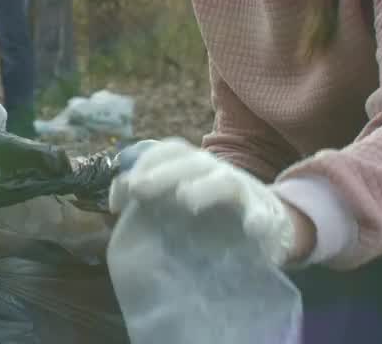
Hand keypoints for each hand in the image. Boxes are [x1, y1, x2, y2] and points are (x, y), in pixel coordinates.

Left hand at [108, 138, 296, 266]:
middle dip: (162, 174)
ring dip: (204, 188)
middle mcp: (215, 171)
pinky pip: (264, 214)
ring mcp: (242, 190)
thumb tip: (115, 198)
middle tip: (139, 189)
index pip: (167, 152)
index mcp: (193, 166)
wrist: (265, 224)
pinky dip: (258, 219)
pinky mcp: (266, 215)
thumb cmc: (211, 212)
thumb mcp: (178, 200)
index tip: (119, 198)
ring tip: (186, 200)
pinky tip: (251, 228)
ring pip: (223, 181)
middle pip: (189, 162)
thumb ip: (149, 195)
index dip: (141, 166)